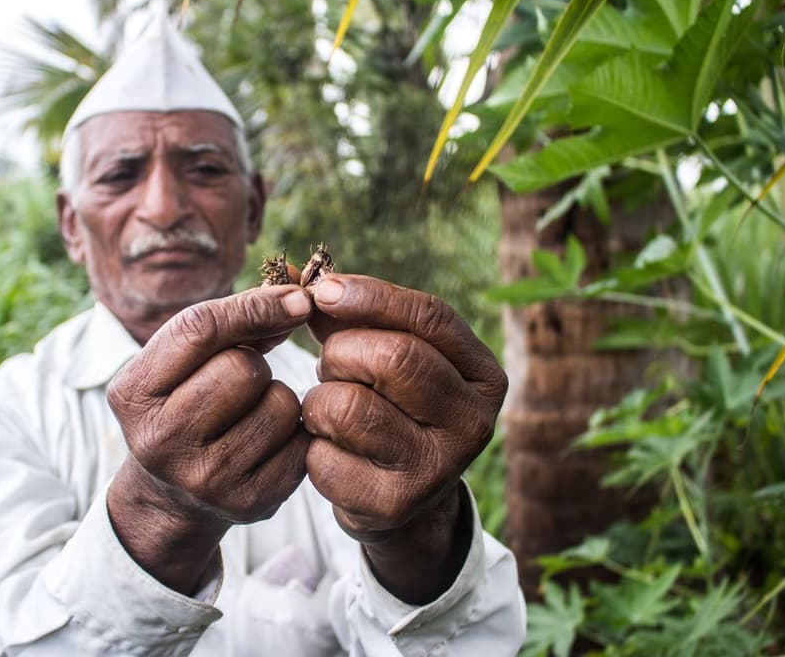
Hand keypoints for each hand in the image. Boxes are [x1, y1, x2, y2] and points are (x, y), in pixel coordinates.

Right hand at [106, 286, 312, 594]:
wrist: (171, 498)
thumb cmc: (183, 406)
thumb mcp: (180, 364)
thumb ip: (230, 323)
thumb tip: (298, 296)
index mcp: (132, 394)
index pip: (199, 328)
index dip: (254, 306)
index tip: (297, 298)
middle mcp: (160, 441)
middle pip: (243, 367)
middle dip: (254, 362)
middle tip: (238, 383)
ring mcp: (204, 478)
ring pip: (280, 402)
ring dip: (277, 397)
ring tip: (250, 414)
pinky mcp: (248, 503)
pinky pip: (302, 441)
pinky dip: (296, 433)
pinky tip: (269, 442)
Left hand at [303, 274, 506, 602]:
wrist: (403, 502)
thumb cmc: (392, 408)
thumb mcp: (394, 358)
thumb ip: (356, 317)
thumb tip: (300, 278)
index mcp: (484, 377)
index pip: (431, 316)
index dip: (371, 296)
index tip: (323, 289)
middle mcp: (472, 423)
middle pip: (393, 358)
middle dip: (342, 351)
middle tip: (331, 364)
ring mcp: (435, 468)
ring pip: (349, 405)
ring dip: (320, 399)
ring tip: (330, 408)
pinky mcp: (391, 505)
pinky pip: (324, 455)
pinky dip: (312, 445)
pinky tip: (331, 449)